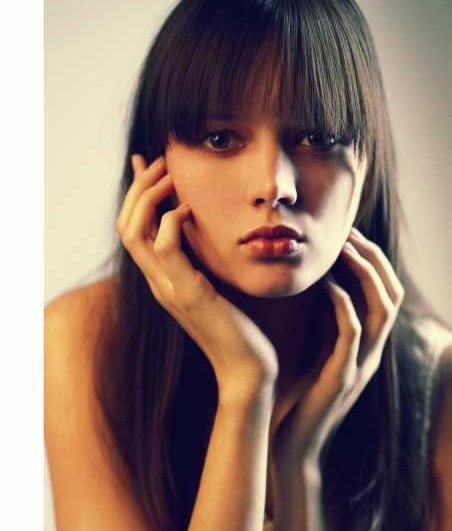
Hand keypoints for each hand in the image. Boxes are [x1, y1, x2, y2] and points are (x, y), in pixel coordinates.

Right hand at [115, 154, 278, 396]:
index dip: (135, 196)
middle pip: (126, 226)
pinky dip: (172, 222)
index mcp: (162, 280)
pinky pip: (166, 249)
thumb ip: (202, 262)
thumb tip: (203, 235)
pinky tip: (189, 210)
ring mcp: (169, 289)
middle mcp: (158, 283)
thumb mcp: (214, 286)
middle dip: (139, 189)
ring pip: (136, 233)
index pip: (133, 231)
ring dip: (149, 197)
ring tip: (170, 175)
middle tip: (159, 163)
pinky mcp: (189, 294)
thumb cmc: (237, 327)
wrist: (246, 368)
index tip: (148, 164)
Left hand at [272, 228, 404, 466]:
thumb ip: (321, 324)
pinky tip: (323, 283)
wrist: (288, 445)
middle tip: (349, 232)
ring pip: (381, 309)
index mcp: (364, 346)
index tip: (347, 234)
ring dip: (364, 273)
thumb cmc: (294, 397)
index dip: (372, 260)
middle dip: (374, 258)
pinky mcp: (342, 376)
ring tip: (343, 248)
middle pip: (391, 293)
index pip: (384, 293)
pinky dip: (342, 302)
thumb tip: (314, 285)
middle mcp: (370, 353)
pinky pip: (351, 332)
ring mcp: (360, 365)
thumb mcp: (313, 353)